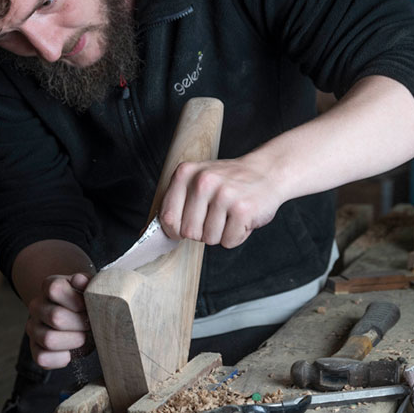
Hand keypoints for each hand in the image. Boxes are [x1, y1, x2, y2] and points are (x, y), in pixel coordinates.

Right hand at [24, 272, 92, 368]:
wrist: (81, 317)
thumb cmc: (88, 302)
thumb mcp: (92, 288)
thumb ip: (88, 283)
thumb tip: (79, 280)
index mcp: (50, 286)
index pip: (55, 289)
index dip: (76, 300)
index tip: (87, 306)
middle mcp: (37, 305)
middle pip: (55, 317)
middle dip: (80, 323)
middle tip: (91, 324)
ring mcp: (33, 328)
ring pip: (48, 339)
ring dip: (73, 341)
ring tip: (84, 337)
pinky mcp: (35, 349)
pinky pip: (42, 358)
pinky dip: (62, 358)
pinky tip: (72, 351)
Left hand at [158, 158, 282, 247]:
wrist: (268, 171)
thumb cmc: (229, 182)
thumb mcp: (198, 181)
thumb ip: (176, 202)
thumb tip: (145, 235)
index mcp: (186, 173)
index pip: (167, 217)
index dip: (176, 229)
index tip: (187, 226)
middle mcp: (203, 181)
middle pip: (189, 233)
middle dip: (202, 232)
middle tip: (216, 216)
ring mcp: (224, 194)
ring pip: (210, 240)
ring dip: (221, 234)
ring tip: (230, 215)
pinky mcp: (243, 209)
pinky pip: (229, 241)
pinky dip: (237, 236)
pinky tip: (242, 218)